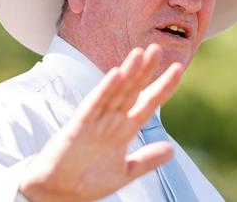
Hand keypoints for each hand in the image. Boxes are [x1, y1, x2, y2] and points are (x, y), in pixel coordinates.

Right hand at [19, 44, 182, 201]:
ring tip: (139, 54)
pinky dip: (104, 90)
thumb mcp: (124, 173)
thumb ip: (147, 160)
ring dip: (127, 73)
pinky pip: (93, 105)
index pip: (148, 103)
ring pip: (115, 92)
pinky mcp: (78, 127)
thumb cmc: (88, 182)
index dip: (163, 87)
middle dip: (145, 71)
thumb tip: (172, 149)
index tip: (177, 69)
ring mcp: (95, 122)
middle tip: (157, 49)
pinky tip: (115, 75)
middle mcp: (111, 121)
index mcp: (124, 130)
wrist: (58, 194)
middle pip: (133, 91)